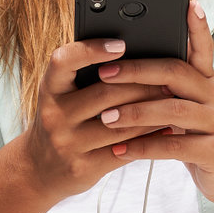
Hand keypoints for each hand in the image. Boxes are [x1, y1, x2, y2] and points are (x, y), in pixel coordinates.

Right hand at [13, 38, 177, 206]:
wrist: (40, 168)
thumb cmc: (63, 120)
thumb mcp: (62, 94)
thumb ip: (86, 74)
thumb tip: (136, 53)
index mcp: (49, 88)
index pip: (63, 61)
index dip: (91, 50)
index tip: (121, 44)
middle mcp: (54, 114)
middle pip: (105, 93)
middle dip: (142, 84)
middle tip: (170, 78)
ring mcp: (67, 143)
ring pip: (119, 124)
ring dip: (151, 112)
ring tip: (173, 101)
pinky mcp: (83, 167)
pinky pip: (124, 150)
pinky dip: (149, 139)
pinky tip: (167, 129)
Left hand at [92, 3, 213, 210]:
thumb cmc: (195, 134)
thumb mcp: (185, 105)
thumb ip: (165, 86)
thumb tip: (121, 64)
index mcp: (204, 81)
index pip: (200, 48)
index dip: (196, 26)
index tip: (187, 3)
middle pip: (176, 74)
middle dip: (137, 71)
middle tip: (103, 74)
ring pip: (173, 110)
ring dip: (135, 112)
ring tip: (105, 117)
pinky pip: (173, 146)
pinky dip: (143, 147)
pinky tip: (119, 150)